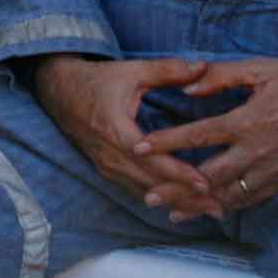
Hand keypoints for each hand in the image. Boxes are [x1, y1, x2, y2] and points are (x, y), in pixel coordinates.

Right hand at [31, 55, 218, 218]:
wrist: (58, 91)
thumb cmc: (97, 80)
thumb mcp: (132, 71)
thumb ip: (168, 70)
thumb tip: (203, 66)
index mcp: (116, 130)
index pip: (151, 159)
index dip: (178, 173)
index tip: (205, 183)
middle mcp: (110, 155)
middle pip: (152, 184)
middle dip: (185, 197)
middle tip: (219, 208)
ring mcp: (106, 166)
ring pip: (145, 192)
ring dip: (176, 202)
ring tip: (207, 211)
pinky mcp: (107, 170)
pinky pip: (136, 190)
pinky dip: (161, 198)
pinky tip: (182, 204)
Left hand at [133, 59, 277, 215]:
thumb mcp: (261, 69)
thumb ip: (221, 77)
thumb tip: (187, 88)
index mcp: (249, 119)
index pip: (199, 135)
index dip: (167, 143)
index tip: (139, 147)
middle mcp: (259, 150)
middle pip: (208, 176)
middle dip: (175, 187)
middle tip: (146, 195)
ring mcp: (274, 169)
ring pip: (228, 195)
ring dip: (197, 206)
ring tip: (169, 211)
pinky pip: (252, 200)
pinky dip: (226, 208)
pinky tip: (208, 213)